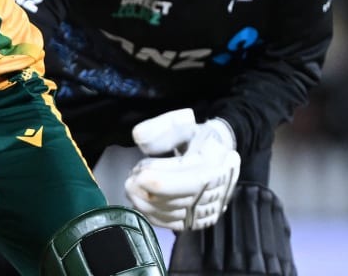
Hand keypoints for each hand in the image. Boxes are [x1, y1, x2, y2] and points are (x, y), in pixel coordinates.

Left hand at [125, 109, 239, 230]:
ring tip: (132, 187)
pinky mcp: (200, 220)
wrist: (218, 152)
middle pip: (181, 199)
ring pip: (175, 214)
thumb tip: (138, 136)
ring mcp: (211, 208)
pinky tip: (139, 202)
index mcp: (217, 163)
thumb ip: (160, 127)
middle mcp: (218, 189)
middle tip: (129, 179)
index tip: (138, 174)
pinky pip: (174, 224)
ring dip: (146, 203)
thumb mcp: (182, 123)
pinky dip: (153, 215)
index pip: (192, 180)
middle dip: (149, 192)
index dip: (163, 181)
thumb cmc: (196, 137)